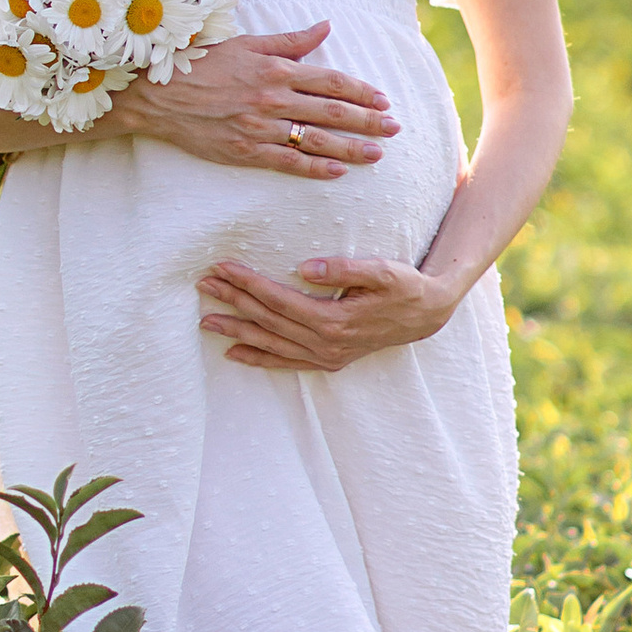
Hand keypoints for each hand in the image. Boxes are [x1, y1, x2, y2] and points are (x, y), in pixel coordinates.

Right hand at [123, 20, 398, 178]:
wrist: (157, 94)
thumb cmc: (201, 63)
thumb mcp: (246, 42)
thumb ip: (290, 40)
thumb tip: (325, 26)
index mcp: (276, 69)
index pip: (331, 81)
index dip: (361, 91)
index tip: (383, 100)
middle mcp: (274, 98)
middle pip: (333, 112)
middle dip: (368, 121)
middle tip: (394, 128)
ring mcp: (261, 127)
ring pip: (317, 140)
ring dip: (351, 147)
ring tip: (376, 154)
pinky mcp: (246, 151)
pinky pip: (289, 161)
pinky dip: (316, 167)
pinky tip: (338, 171)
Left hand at [197, 252, 460, 370]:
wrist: (427, 314)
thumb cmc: (404, 286)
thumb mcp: (383, 271)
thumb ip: (344, 269)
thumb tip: (304, 268)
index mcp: (334, 320)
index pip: (279, 299)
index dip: (248, 283)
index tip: (223, 268)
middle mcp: (326, 343)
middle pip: (269, 321)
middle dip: (234, 302)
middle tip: (204, 285)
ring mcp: (327, 355)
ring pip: (272, 344)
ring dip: (238, 331)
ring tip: (207, 320)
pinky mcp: (330, 360)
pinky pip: (287, 363)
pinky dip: (259, 358)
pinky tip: (235, 352)